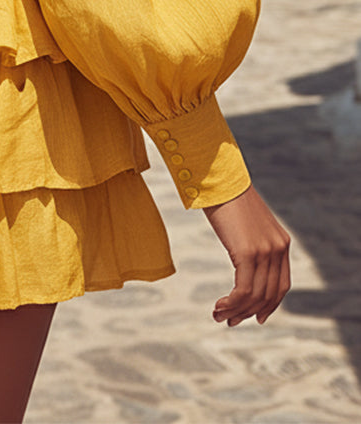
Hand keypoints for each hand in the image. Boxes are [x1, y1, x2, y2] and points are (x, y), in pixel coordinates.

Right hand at [203, 185, 290, 325]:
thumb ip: (252, 242)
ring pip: (255, 296)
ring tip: (218, 316)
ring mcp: (265, 251)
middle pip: (268, 295)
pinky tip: (218, 305)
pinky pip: (244, 289)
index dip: (269, 305)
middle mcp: (278, 249)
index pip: (281, 285)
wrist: (219, 178)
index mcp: (281, 243)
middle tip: (229, 321)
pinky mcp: (248, 252)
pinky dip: (232, 303)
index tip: (255, 317)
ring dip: (235, 311)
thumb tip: (244, 260)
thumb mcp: (247, 224)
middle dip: (248, 313)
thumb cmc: (227, 198)